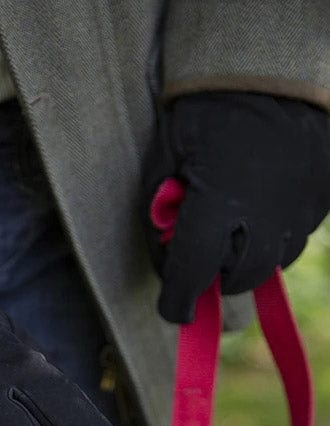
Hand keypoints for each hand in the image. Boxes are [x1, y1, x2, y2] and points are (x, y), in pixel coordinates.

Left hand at [144, 92, 329, 323]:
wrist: (266, 66)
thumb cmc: (204, 112)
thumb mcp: (167, 160)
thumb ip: (161, 216)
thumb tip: (167, 264)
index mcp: (218, 199)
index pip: (193, 273)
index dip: (179, 301)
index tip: (176, 311)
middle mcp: (266, 210)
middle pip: (240, 277)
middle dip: (218, 278)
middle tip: (205, 263)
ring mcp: (302, 204)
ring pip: (274, 261)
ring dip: (250, 257)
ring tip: (236, 227)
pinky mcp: (325, 196)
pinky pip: (299, 235)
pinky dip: (277, 234)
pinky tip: (262, 207)